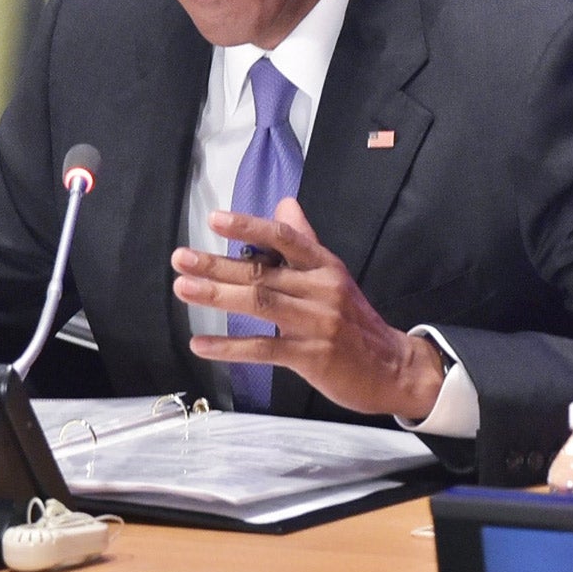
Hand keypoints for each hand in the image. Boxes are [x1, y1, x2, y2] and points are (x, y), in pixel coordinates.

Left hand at [172, 198, 446, 420]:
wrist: (391, 367)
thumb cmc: (355, 320)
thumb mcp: (334, 275)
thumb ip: (305, 242)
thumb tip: (285, 203)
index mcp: (326, 266)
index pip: (286, 238)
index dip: (249, 226)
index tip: (215, 219)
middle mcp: (321, 289)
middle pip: (263, 273)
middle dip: (218, 265)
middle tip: (181, 257)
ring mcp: (316, 323)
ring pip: (261, 304)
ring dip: (218, 296)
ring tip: (183, 288)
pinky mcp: (311, 357)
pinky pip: (263, 349)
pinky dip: (229, 347)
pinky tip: (201, 344)